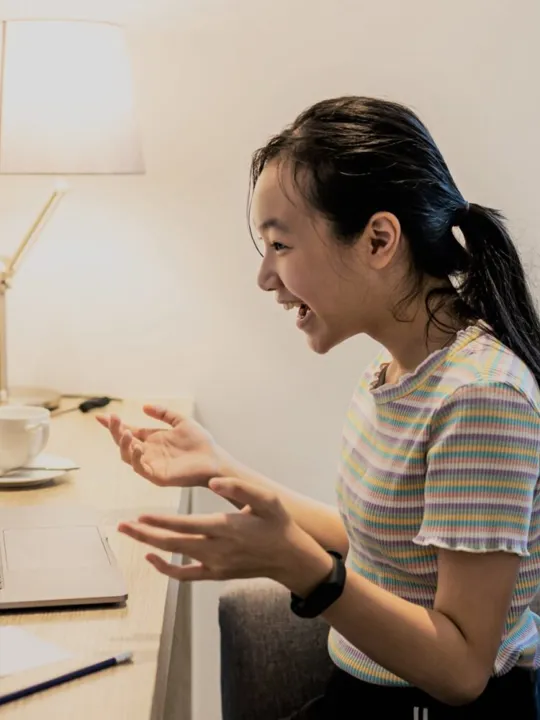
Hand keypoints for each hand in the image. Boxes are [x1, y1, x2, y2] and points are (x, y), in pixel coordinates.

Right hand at [96, 405, 224, 487]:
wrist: (214, 459)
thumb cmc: (200, 442)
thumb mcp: (181, 421)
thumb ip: (164, 413)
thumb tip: (144, 406)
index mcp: (152, 439)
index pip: (128, 430)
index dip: (114, 424)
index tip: (101, 416)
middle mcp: (148, 452)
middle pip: (123, 442)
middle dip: (115, 431)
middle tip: (113, 419)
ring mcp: (151, 464)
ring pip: (127, 456)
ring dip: (123, 444)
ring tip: (126, 432)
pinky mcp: (157, 476)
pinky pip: (140, 468)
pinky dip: (135, 458)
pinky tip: (137, 447)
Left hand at [117, 477, 332, 593]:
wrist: (289, 557)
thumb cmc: (278, 524)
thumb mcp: (267, 499)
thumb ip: (239, 487)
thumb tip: (212, 481)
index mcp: (226, 527)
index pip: (186, 525)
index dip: (161, 521)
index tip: (140, 515)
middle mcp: (216, 548)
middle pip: (172, 542)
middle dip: (144, 533)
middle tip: (121, 525)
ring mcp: (214, 564)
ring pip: (175, 556)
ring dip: (150, 545)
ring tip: (130, 533)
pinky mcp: (215, 574)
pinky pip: (185, 574)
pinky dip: (166, 568)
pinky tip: (151, 558)